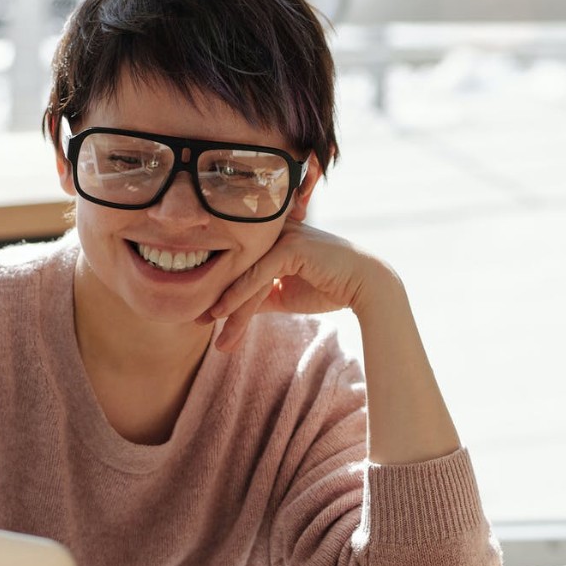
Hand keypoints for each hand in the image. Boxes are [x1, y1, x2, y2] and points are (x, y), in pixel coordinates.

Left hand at [204, 220, 385, 351]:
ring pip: (246, 275)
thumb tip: (232, 310)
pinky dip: (240, 296)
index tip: (204, 314)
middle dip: (219, 299)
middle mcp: (274, 231)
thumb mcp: (286, 294)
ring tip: (216, 334)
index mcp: (272, 238)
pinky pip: (258, 275)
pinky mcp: (290, 246)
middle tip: (198, 322)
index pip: (240, 264)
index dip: (221, 289)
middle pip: (239, 269)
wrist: (366, 286)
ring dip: (230, 307)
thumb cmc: (331, 287)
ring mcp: (282, 236)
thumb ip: (260, 296)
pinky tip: (225, 314)